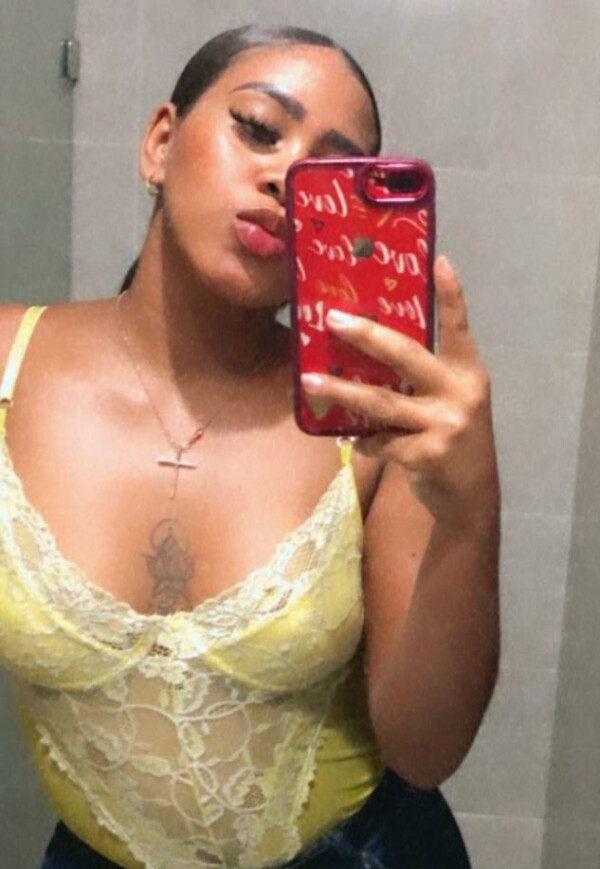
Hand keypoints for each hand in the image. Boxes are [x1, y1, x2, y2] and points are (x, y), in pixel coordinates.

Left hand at [300, 256, 499, 523]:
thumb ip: (423, 379)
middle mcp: (459, 393)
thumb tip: (367, 353)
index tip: (440, 260)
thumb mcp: (451, 401)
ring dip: (341, 391)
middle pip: (405, 356)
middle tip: (332, 320)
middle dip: (365, 335)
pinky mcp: (425, 455)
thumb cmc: (452, 438)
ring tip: (310, 382)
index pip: (458, 328)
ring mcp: (443, 425)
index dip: (451, 295)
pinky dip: (362, 439)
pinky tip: (354, 440)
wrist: (471, 495)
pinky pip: (378, 441)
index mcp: (467, 373)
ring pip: (380, 402)